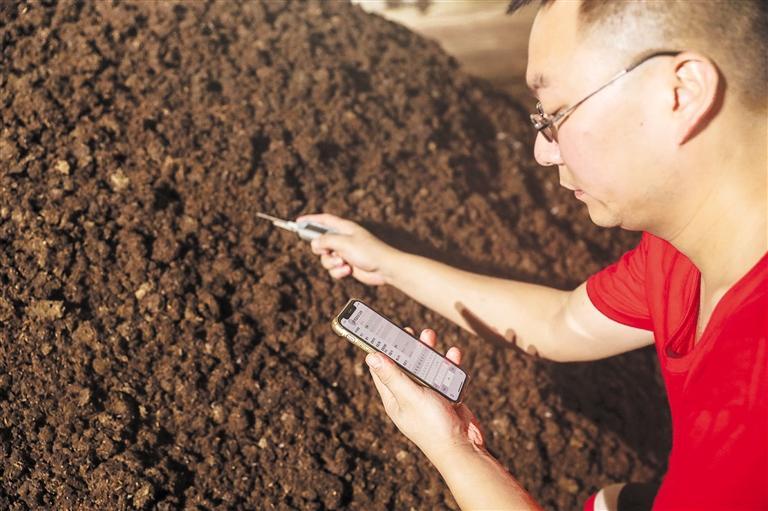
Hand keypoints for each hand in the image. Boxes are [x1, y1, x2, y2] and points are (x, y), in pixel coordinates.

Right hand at [297, 213, 398, 285]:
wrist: (384, 268)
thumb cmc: (368, 251)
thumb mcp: (344, 243)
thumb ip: (326, 241)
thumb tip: (314, 244)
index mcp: (344, 228)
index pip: (324, 220)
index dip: (310, 220)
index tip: (297, 222)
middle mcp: (343, 239)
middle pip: (320, 242)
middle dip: (321, 250)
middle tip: (327, 252)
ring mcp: (344, 253)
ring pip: (325, 259)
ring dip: (331, 263)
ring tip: (344, 263)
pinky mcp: (347, 265)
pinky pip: (333, 269)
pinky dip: (338, 271)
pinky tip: (348, 270)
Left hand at [365, 328, 484, 461]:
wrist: (463, 447)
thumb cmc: (432, 425)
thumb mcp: (410, 396)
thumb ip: (392, 376)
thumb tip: (370, 357)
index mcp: (394, 398)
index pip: (381, 370)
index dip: (380, 350)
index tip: (380, 332)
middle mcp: (410, 396)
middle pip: (406, 365)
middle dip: (408, 347)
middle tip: (409, 331)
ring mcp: (429, 396)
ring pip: (428, 367)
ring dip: (430, 352)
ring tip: (430, 335)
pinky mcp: (447, 396)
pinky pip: (447, 375)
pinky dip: (450, 364)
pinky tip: (454, 356)